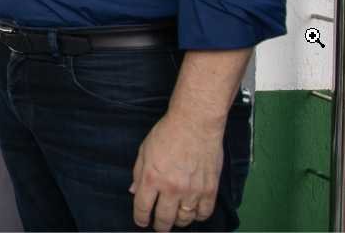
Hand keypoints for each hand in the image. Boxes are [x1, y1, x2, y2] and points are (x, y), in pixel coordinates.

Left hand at [131, 109, 223, 229]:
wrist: (195, 123)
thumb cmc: (167, 133)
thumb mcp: (144, 151)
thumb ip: (138, 173)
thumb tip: (134, 192)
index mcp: (152, 178)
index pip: (143, 208)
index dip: (140, 219)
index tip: (141, 222)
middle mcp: (172, 188)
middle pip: (164, 219)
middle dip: (159, 225)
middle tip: (158, 225)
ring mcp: (192, 190)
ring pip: (184, 220)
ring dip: (178, 221)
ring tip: (175, 217)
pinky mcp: (210, 189)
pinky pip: (204, 213)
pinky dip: (198, 216)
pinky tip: (192, 212)